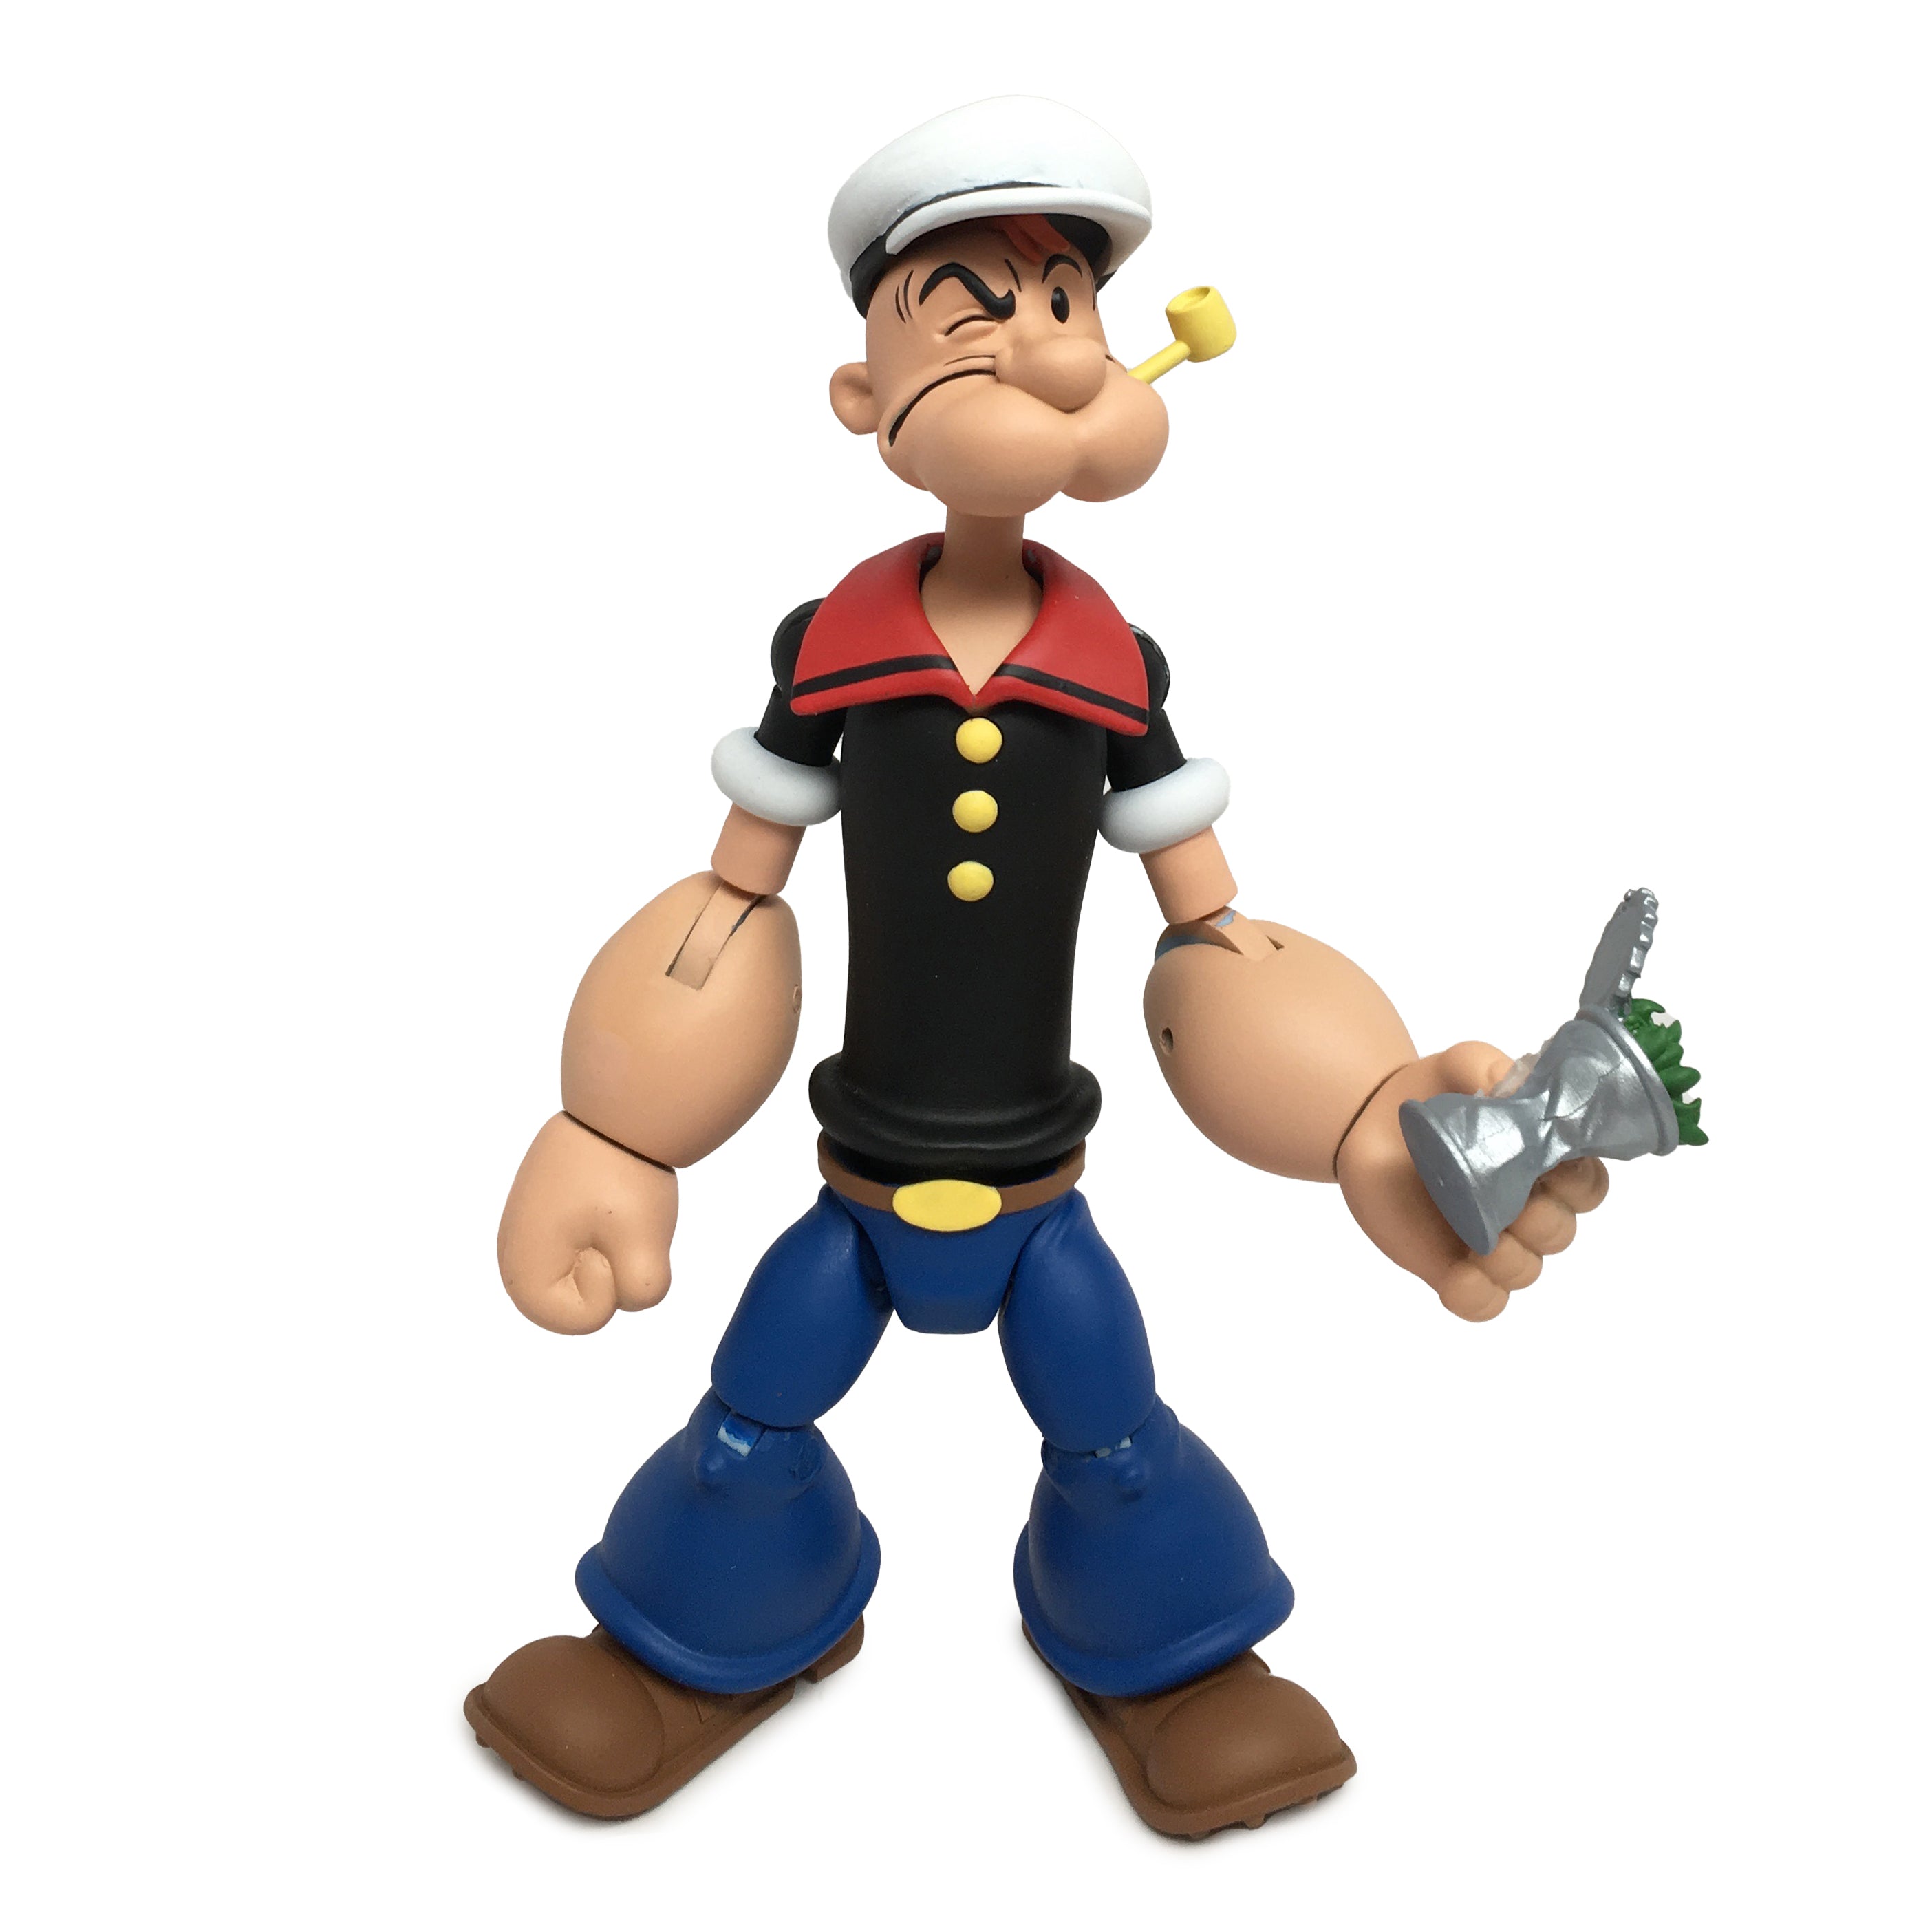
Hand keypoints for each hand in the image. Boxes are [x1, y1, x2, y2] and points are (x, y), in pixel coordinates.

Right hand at [496, 1112, 677, 1333]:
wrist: (618, 1103)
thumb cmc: (626, 1174)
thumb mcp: (645, 1242)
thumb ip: (642, 1290)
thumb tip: (635, 1293)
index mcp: (523, 1270)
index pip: (587, 1319)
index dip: (611, 1283)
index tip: (607, 1235)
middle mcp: (515, 1255)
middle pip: (589, 1299)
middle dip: (613, 1268)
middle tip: (613, 1218)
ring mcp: (531, 1230)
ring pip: (596, 1269)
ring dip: (615, 1246)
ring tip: (613, 1203)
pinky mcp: (549, 1210)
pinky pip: (593, 1244)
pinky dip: (610, 1227)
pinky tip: (607, 1195)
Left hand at [1336, 1043, 1609, 1321]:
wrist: (1368, 1117)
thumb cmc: (1432, 1090)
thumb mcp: (1462, 1064)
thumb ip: (1493, 1069)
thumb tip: (1518, 1087)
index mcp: (1543, 1161)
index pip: (1587, 1186)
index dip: (1579, 1185)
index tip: (1554, 1170)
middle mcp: (1525, 1205)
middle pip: (1560, 1232)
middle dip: (1545, 1226)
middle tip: (1515, 1207)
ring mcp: (1489, 1240)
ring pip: (1526, 1271)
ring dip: (1512, 1262)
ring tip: (1480, 1242)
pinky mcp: (1449, 1265)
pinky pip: (1483, 1303)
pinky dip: (1477, 1298)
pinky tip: (1458, 1278)